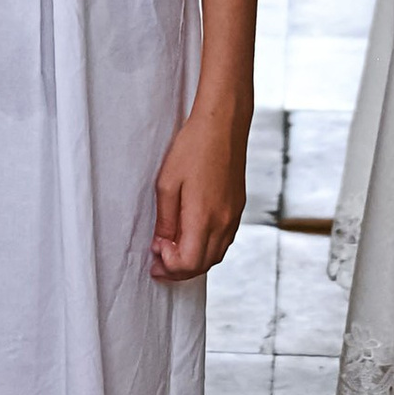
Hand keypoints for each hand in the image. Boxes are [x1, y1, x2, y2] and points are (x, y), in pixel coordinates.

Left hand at [150, 104, 247, 280]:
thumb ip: (166, 220)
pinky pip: (224, 241)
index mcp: (204, 218)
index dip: (169, 265)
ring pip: (216, 256)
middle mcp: (224, 222)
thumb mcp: (167, 184)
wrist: (223, 125)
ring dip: (193, 261)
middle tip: (158, 260)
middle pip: (203, 264)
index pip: (189, 262)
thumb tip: (162, 244)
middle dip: (178, 269)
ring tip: (172, 251)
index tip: (155, 250)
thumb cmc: (192, 148)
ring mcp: (234, 216)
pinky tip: (191, 237)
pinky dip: (206, 248)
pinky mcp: (238, 208)